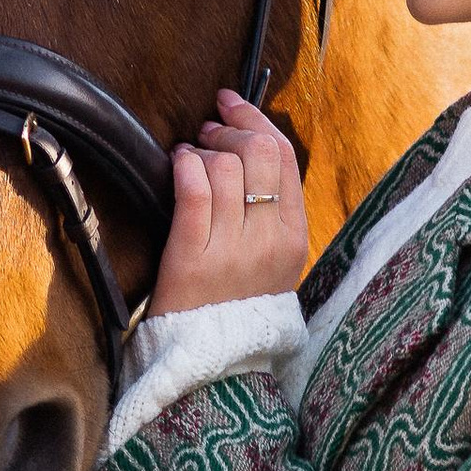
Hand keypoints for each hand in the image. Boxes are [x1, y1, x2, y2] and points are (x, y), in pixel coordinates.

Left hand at [147, 90, 307, 314]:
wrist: (213, 364)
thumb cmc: (236, 305)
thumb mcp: (273, 260)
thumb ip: (270, 210)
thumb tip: (247, 144)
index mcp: (294, 238)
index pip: (284, 158)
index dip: (257, 121)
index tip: (233, 105)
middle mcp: (269, 241)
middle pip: (258, 154)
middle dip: (229, 130)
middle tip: (208, 130)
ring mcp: (232, 251)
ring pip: (224, 167)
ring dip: (201, 149)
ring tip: (188, 157)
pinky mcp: (193, 259)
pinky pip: (193, 191)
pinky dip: (184, 164)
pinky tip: (177, 163)